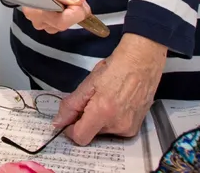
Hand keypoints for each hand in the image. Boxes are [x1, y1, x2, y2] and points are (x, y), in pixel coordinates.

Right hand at [1, 0, 92, 33]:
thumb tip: (79, 0)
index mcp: (36, 11)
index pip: (62, 22)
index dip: (76, 13)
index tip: (82, 0)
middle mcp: (37, 21)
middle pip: (64, 24)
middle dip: (76, 12)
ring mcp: (40, 23)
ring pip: (62, 24)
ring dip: (72, 13)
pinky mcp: (43, 22)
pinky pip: (59, 22)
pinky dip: (66, 14)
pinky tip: (64, 4)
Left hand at [52, 34, 166, 144]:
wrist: (142, 62)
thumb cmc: (114, 68)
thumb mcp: (88, 84)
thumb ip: (71, 105)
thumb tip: (57, 123)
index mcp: (102, 113)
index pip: (80, 137)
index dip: (70, 129)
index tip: (70, 118)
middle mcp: (117, 125)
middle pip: (91, 134)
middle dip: (86, 121)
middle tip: (91, 101)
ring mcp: (129, 128)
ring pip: (103, 132)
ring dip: (99, 120)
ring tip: (106, 100)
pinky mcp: (136, 127)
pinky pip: (116, 130)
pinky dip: (111, 121)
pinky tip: (116, 104)